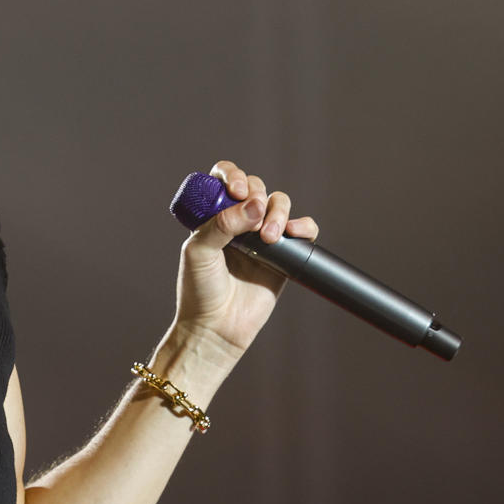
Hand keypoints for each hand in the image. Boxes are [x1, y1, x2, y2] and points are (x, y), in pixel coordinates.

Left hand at [172, 160, 320, 354]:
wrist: (217, 327)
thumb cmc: (200, 290)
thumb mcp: (199, 252)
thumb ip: (221, 224)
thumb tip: (255, 203)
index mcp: (213, 215)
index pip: (225, 180)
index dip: (233, 176)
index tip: (235, 191)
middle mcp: (238, 222)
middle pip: (257, 187)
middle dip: (258, 195)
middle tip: (253, 222)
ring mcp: (262, 238)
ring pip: (280, 204)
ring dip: (279, 212)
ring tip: (270, 237)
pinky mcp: (284, 256)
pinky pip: (302, 230)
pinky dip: (304, 226)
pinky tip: (295, 234)